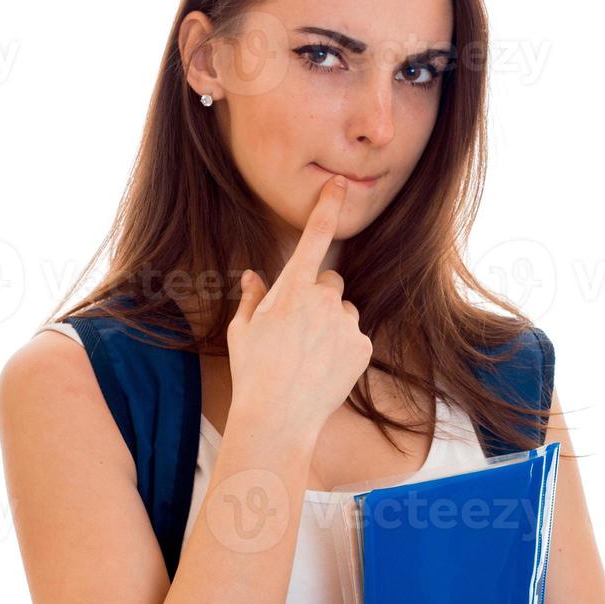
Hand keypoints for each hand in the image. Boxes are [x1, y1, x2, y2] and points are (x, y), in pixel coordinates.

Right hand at [227, 174, 372, 440]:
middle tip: (298, 330)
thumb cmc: (253, 373)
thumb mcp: (242, 331)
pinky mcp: (363, 346)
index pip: (314, 237)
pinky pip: (355, 337)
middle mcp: (323, 300)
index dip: (327, 207)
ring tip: (309, 357)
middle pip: (330, 283)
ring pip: (344, 312)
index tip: (339, 185)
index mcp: (291, 289)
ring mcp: (346, 323)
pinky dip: (343, 348)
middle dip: (318, 297)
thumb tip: (254, 277)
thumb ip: (252, 298)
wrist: (279, 418)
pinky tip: (323, 370)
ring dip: (332, 325)